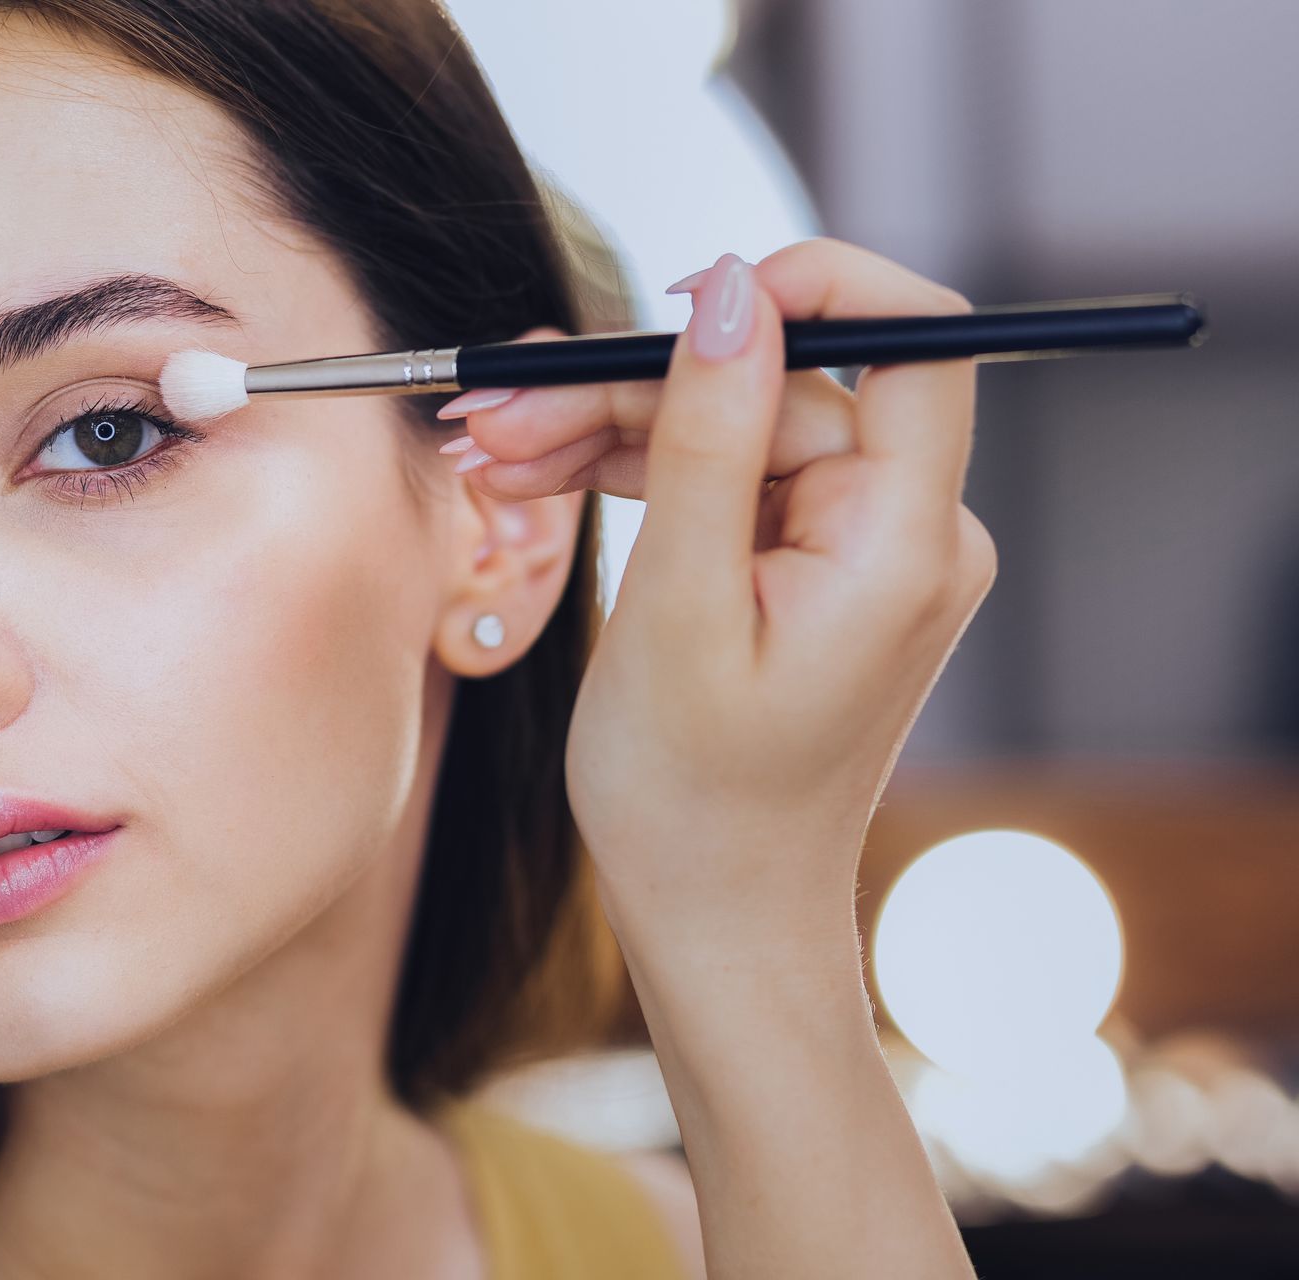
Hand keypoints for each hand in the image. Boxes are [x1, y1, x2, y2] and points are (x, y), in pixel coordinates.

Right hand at [445, 238, 996, 957]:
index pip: (908, 340)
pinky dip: (635, 475)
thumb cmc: (690, 797)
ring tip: (487, 453)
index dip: (805, 286)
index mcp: (902, 544)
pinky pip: (728, 482)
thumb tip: (732, 289)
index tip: (679, 299)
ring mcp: (861, 552)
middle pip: (777, 389)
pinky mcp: (815, 569)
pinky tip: (535, 480)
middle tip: (495, 412)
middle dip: (627, 388)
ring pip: (735, 430)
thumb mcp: (677, 607)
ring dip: (607, 430)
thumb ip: (705, 437)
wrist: (715, 917)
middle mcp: (906, 534)